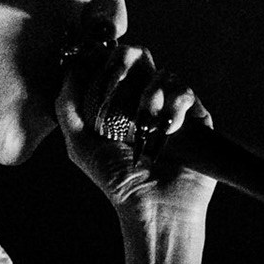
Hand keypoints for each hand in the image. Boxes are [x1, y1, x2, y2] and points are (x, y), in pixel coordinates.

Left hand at [58, 44, 216, 263]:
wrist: (154, 207)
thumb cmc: (115, 179)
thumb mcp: (79, 145)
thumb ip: (68, 108)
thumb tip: (72, 68)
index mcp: (116, 103)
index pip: (110, 63)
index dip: (102, 56)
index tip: (93, 63)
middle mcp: (143, 100)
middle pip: (139, 57)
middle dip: (124, 61)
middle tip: (115, 79)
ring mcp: (170, 108)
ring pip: (163, 74)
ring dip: (149, 92)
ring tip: (146, 118)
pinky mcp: (195, 118)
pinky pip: (186, 93)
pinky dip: (174, 105)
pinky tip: (167, 129)